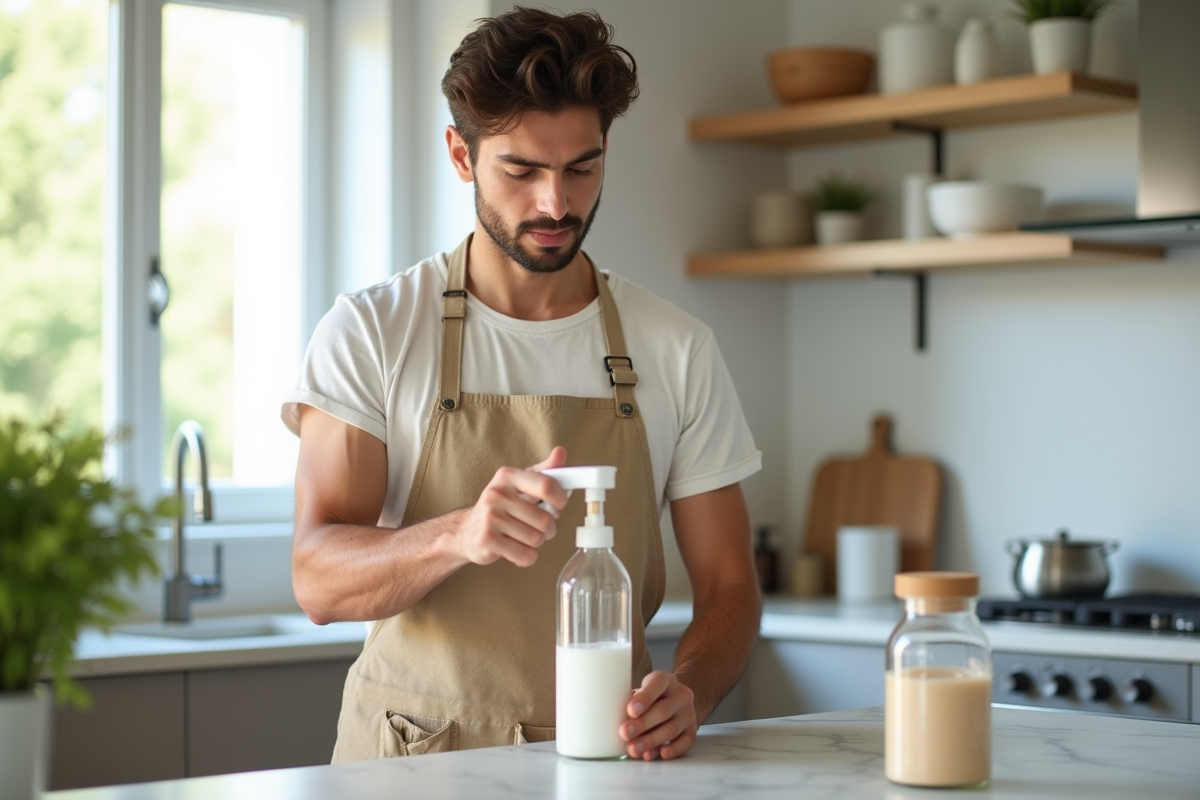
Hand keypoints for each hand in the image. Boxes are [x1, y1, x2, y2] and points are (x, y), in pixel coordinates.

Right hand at [455, 446, 568, 567]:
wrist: (467, 530)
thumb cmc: (501, 506)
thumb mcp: (520, 484)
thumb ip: (544, 471)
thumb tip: (560, 452)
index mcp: (508, 476)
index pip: (546, 486)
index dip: (560, 499)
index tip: (559, 505)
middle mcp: (496, 494)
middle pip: (545, 519)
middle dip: (549, 528)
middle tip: (539, 527)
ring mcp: (490, 517)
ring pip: (536, 539)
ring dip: (537, 543)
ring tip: (524, 536)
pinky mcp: (487, 540)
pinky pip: (525, 555)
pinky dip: (527, 557)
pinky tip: (516, 548)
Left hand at [619, 670, 696, 760]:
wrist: (677, 701)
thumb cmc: (652, 697)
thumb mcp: (642, 691)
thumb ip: (632, 701)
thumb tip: (615, 717)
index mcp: (665, 680)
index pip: (656, 684)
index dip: (643, 698)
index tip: (630, 710)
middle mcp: (681, 695)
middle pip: (663, 710)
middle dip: (642, 724)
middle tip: (624, 733)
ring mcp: (688, 714)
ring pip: (671, 729)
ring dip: (651, 741)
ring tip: (634, 749)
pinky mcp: (692, 731)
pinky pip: (685, 742)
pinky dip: (672, 750)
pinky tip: (659, 754)